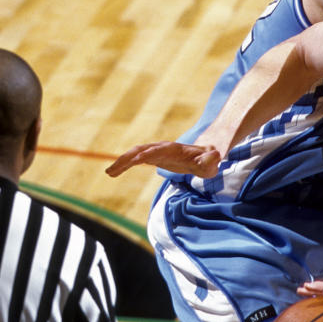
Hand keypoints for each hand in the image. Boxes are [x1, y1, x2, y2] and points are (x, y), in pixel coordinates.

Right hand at [105, 141, 221, 176]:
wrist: (206, 154)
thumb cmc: (209, 159)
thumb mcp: (212, 161)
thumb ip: (211, 159)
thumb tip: (214, 156)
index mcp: (174, 149)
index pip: (158, 150)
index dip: (148, 154)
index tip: (136, 160)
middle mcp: (163, 148)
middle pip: (141, 150)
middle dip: (127, 159)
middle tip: (112, 171)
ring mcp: (157, 152)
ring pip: (135, 154)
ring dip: (122, 162)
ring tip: (109, 173)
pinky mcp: (154, 158)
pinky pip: (136, 160)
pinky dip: (125, 165)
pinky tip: (114, 172)